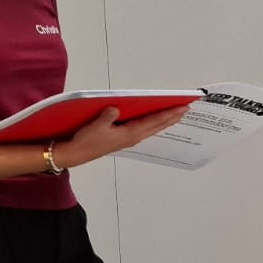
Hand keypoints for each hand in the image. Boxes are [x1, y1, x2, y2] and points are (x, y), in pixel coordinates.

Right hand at [59, 104, 191, 167]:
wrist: (76, 154)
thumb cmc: (86, 140)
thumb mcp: (97, 125)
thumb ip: (108, 116)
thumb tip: (116, 108)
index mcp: (130, 133)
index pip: (154, 121)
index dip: (169, 114)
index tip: (182, 108)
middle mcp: (133, 137)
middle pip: (157, 125)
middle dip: (172, 117)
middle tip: (185, 109)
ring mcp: (129, 139)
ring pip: (152, 129)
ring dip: (164, 122)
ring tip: (175, 115)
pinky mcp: (123, 140)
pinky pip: (144, 130)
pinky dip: (153, 125)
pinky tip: (155, 122)